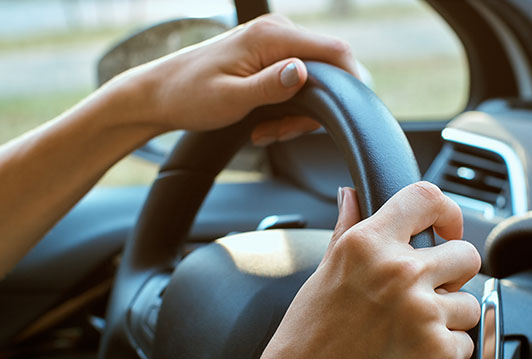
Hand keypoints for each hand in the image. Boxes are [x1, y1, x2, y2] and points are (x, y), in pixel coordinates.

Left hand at [114, 14, 358, 144]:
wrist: (160, 94)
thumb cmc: (188, 95)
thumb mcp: (231, 98)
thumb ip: (270, 85)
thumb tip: (304, 73)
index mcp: (271, 37)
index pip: (335, 51)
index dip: (351, 83)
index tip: (347, 114)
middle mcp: (277, 32)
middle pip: (326, 70)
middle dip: (311, 109)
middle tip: (280, 132)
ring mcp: (272, 43)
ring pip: (310, 81)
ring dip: (295, 113)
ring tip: (264, 131)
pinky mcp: (267, 56)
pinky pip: (294, 82)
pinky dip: (285, 106)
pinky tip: (262, 123)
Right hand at [237, 182, 480, 358]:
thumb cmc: (306, 336)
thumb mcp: (324, 272)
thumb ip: (347, 228)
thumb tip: (350, 196)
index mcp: (367, 245)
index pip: (425, 198)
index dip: (445, 211)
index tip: (445, 228)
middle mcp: (399, 272)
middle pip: (465, 253)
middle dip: (452, 272)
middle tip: (426, 289)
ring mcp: (423, 313)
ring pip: (470, 302)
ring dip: (448, 315)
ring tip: (410, 327)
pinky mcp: (439, 352)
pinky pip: (466, 340)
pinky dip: (445, 348)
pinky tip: (410, 352)